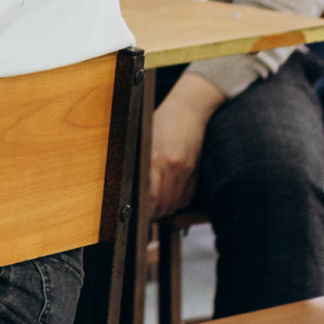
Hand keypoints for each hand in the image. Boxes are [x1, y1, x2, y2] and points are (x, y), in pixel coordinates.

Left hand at [148, 74, 224, 216]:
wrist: (189, 109)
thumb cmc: (162, 121)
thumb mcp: (143, 138)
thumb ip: (139, 163)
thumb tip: (127, 188)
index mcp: (154, 158)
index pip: (149, 197)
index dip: (144, 211)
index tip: (137, 215)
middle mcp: (171, 167)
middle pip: (163, 204)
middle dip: (154, 213)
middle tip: (145, 214)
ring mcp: (186, 170)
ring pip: (175, 203)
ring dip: (166, 209)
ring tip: (156, 207)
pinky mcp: (196, 172)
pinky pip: (186, 197)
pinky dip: (178, 201)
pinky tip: (170, 196)